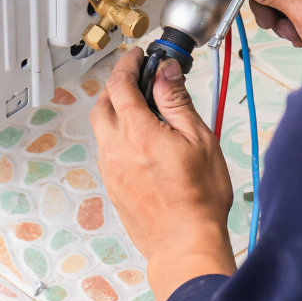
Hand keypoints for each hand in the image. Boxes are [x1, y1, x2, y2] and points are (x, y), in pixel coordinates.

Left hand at [90, 47, 235, 300]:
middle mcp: (116, 148)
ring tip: (143, 110)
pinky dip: (118, 135)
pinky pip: (108, 150)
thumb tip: (165, 72)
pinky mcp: (112, 186)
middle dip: (116, 85)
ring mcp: (110, 169)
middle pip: (102, 103)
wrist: (184, 244)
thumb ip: (177, 102)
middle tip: (138, 78)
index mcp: (137, 132)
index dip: (127, 64)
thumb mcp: (199, 139)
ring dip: (116, 111)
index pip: (120, 84)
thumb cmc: (199, 198)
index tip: (138, 56)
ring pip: (102, 128)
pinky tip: (141, 141)